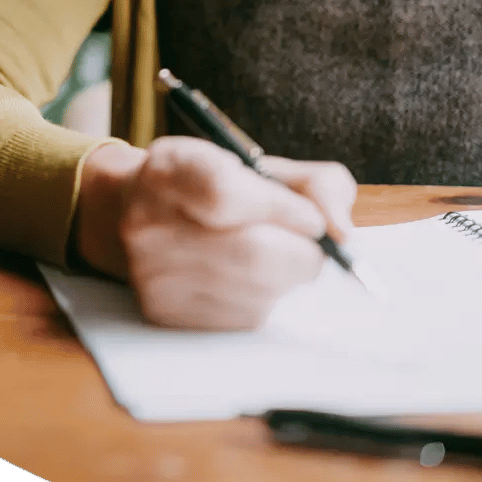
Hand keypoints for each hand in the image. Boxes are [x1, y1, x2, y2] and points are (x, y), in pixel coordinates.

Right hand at [73, 137, 356, 330]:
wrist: (139, 213)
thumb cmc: (215, 186)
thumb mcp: (262, 164)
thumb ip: (317, 184)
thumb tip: (341, 232)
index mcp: (170, 169)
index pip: (226, 195)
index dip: (281, 210)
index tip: (310, 219)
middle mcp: (149, 220)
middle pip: (249, 254)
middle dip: (301, 254)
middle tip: (312, 246)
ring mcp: (152, 272)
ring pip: (254, 291)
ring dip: (286, 279)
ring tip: (278, 258)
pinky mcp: (164, 312)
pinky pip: (242, 317)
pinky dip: (266, 300)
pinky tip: (252, 280)